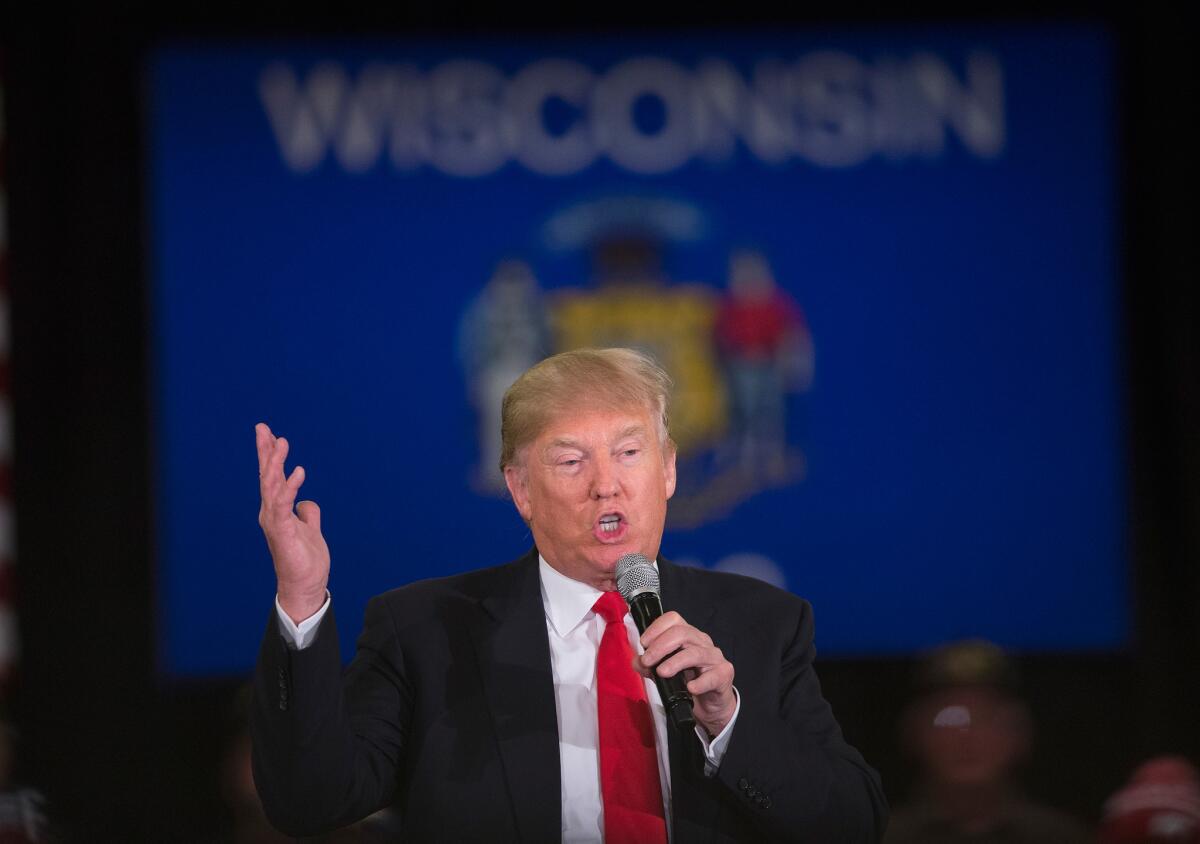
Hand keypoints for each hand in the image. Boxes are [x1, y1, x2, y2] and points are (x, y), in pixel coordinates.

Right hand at [256, 422, 329, 622]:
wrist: (304, 586)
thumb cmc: (305, 560)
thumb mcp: (310, 529)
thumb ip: (308, 514)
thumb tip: (307, 503)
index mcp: (277, 510)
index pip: (272, 477)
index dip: (269, 455)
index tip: (269, 433)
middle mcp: (271, 513)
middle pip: (267, 476)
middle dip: (265, 451)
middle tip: (263, 427)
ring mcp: (275, 522)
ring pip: (272, 485)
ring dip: (276, 463)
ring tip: (281, 442)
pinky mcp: (282, 532)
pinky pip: (284, 505)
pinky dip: (290, 487)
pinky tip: (298, 471)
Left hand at [636, 611, 735, 736]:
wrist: (711, 704)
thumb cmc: (689, 682)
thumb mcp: (665, 673)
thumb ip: (650, 666)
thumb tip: (636, 661)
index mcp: (688, 636)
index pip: (674, 620)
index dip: (656, 628)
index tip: (644, 643)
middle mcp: (702, 642)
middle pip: (682, 633)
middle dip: (661, 646)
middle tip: (647, 660)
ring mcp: (714, 658)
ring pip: (695, 653)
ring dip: (675, 662)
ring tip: (662, 672)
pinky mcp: (723, 675)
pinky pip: (712, 676)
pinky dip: (700, 682)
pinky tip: (690, 688)